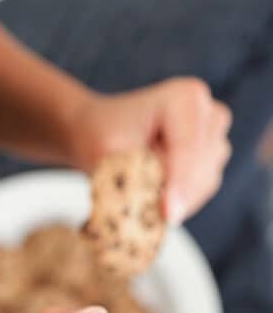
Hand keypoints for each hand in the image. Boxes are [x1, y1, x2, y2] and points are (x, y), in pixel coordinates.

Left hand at [68, 77, 232, 224]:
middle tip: (141, 212)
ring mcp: (214, 135)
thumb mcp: (108, 153)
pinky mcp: (212, 157)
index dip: (179, 183)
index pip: (188, 147)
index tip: (168, 214)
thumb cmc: (101, 134)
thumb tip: (159, 213)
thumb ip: (136, 177)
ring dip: (176, 198)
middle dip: (175, 194)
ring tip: (140, 194)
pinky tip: (153, 199)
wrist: (98, 128)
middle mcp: (208, 113)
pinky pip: (202, 190)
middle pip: (202, 166)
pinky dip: (179, 201)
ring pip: (206, 181)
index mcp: (184, 98)